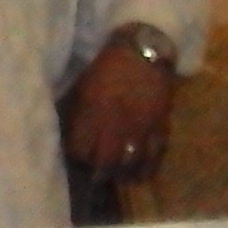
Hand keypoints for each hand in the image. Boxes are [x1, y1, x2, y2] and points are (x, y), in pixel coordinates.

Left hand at [61, 34, 177, 184]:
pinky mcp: (160, 126)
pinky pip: (155, 155)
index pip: (80, 148)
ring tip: (117, 178)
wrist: (145, 50)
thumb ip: (78, 112)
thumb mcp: (84, 86)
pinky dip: (147, 169)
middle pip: (106, 161)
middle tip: (96, 177)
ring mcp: (140, 126)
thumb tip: (67, 136)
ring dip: (122, 175)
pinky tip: (140, 175)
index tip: (77, 158)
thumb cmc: (108, 66)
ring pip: (131, 163)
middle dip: (98, 174)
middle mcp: (116, 122)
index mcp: (93, 109)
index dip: (77, 157)